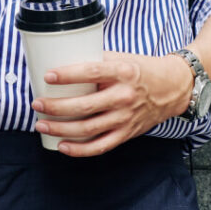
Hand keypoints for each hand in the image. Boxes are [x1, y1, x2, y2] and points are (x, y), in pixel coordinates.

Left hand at [33, 51, 192, 156]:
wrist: (173, 88)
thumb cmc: (144, 70)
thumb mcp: (125, 59)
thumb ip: (100, 61)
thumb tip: (67, 60)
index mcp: (124, 72)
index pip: (92, 72)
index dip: (68, 75)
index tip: (48, 76)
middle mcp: (124, 96)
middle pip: (84, 106)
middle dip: (56, 106)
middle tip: (37, 103)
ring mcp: (125, 118)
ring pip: (88, 129)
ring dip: (60, 128)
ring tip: (41, 124)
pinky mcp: (127, 134)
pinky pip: (99, 146)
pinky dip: (79, 150)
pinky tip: (62, 146)